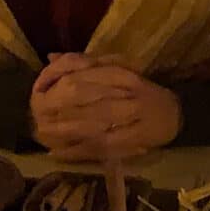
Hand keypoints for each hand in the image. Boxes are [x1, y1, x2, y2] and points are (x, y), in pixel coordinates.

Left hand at [30, 53, 181, 161]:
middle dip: (54, 104)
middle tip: (36, 113)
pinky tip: (57, 152)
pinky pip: (99, 146)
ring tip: (41, 132)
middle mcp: (127, 91)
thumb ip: (84, 64)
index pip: (82, 69)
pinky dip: (76, 151)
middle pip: (83, 93)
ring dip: (61, 129)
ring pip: (89, 121)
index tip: (39, 89)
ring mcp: (130, 118)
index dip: (55, 78)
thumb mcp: (116, 69)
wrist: (173, 114)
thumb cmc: (140, 90)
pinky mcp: (130, 142)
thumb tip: (51, 57)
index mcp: (121, 72)